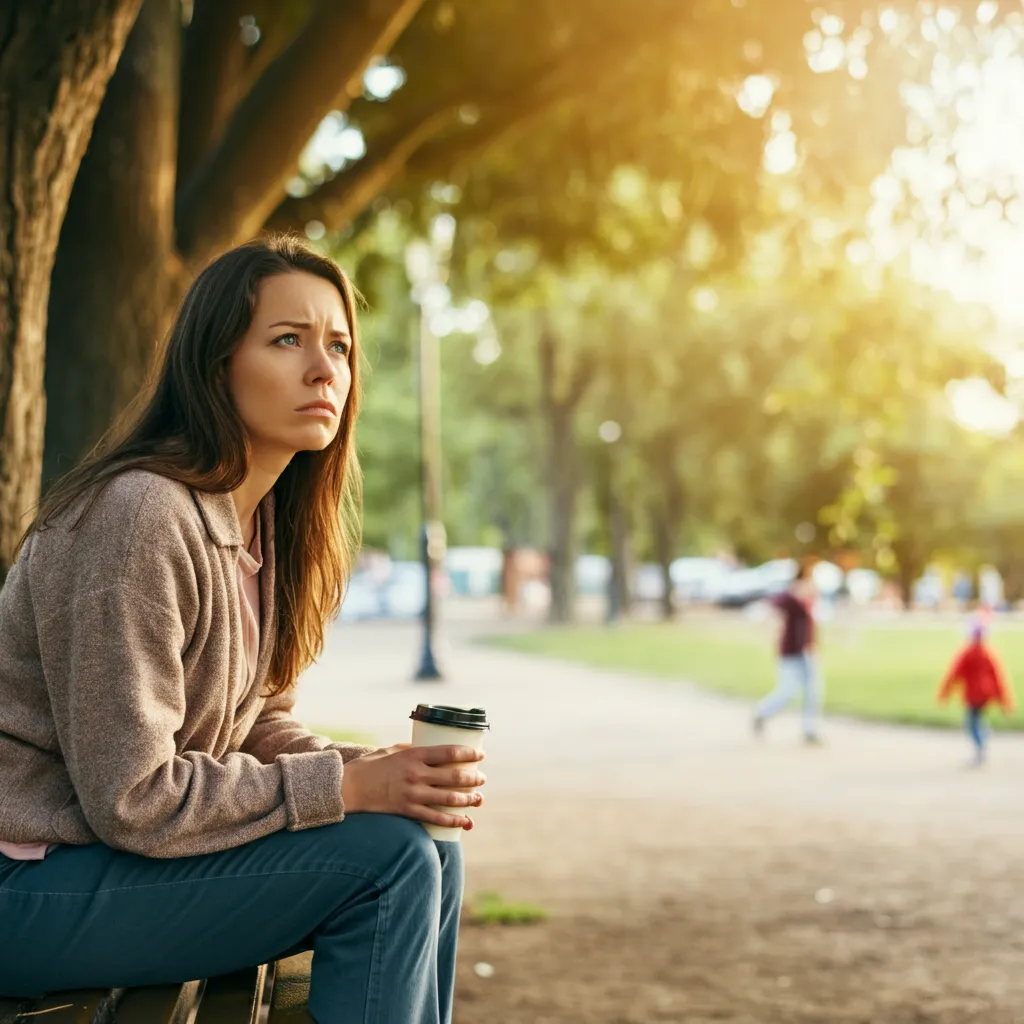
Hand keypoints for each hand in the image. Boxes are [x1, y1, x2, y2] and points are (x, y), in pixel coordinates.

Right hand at [341, 743, 485, 830]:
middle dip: (474, 778)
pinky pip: (436, 818)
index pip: (449, 752)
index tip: (481, 755)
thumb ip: (413, 750)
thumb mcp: (393, 750)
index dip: (469, 753)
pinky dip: (454, 820)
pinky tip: (466, 821)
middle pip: (455, 776)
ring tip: (479, 798)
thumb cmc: (371, 766)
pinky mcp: (408, 810)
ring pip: (450, 798)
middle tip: (482, 779)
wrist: (349, 787)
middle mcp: (416, 774)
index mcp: (414, 755)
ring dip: (469, 799)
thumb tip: (431, 751)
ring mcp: (413, 794)